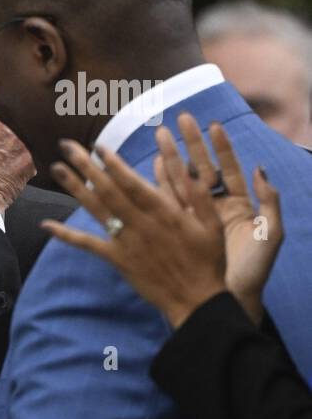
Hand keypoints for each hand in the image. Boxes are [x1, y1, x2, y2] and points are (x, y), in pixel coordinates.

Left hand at [41, 115, 280, 326]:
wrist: (197, 299)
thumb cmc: (208, 260)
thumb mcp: (212, 223)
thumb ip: (195, 194)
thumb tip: (180, 167)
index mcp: (165, 211)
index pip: (132, 182)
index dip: (113, 163)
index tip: (97, 145)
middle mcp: (141, 223)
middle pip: (108, 190)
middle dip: (86, 166)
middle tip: (67, 146)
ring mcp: (127, 241)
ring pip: (96, 210)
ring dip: (74, 188)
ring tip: (56, 169)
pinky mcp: (118, 260)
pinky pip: (88, 244)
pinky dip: (66, 235)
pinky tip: (47, 225)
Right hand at [157, 114, 282, 323]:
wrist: (229, 298)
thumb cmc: (254, 270)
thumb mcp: (270, 233)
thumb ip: (269, 201)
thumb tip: (259, 169)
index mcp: (239, 205)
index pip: (228, 169)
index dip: (220, 147)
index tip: (211, 124)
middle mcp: (215, 208)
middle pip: (201, 169)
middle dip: (189, 145)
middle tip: (178, 120)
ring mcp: (194, 218)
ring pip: (180, 183)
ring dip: (169, 160)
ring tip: (158, 138)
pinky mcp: (178, 231)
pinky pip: (165, 205)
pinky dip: (156, 186)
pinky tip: (149, 168)